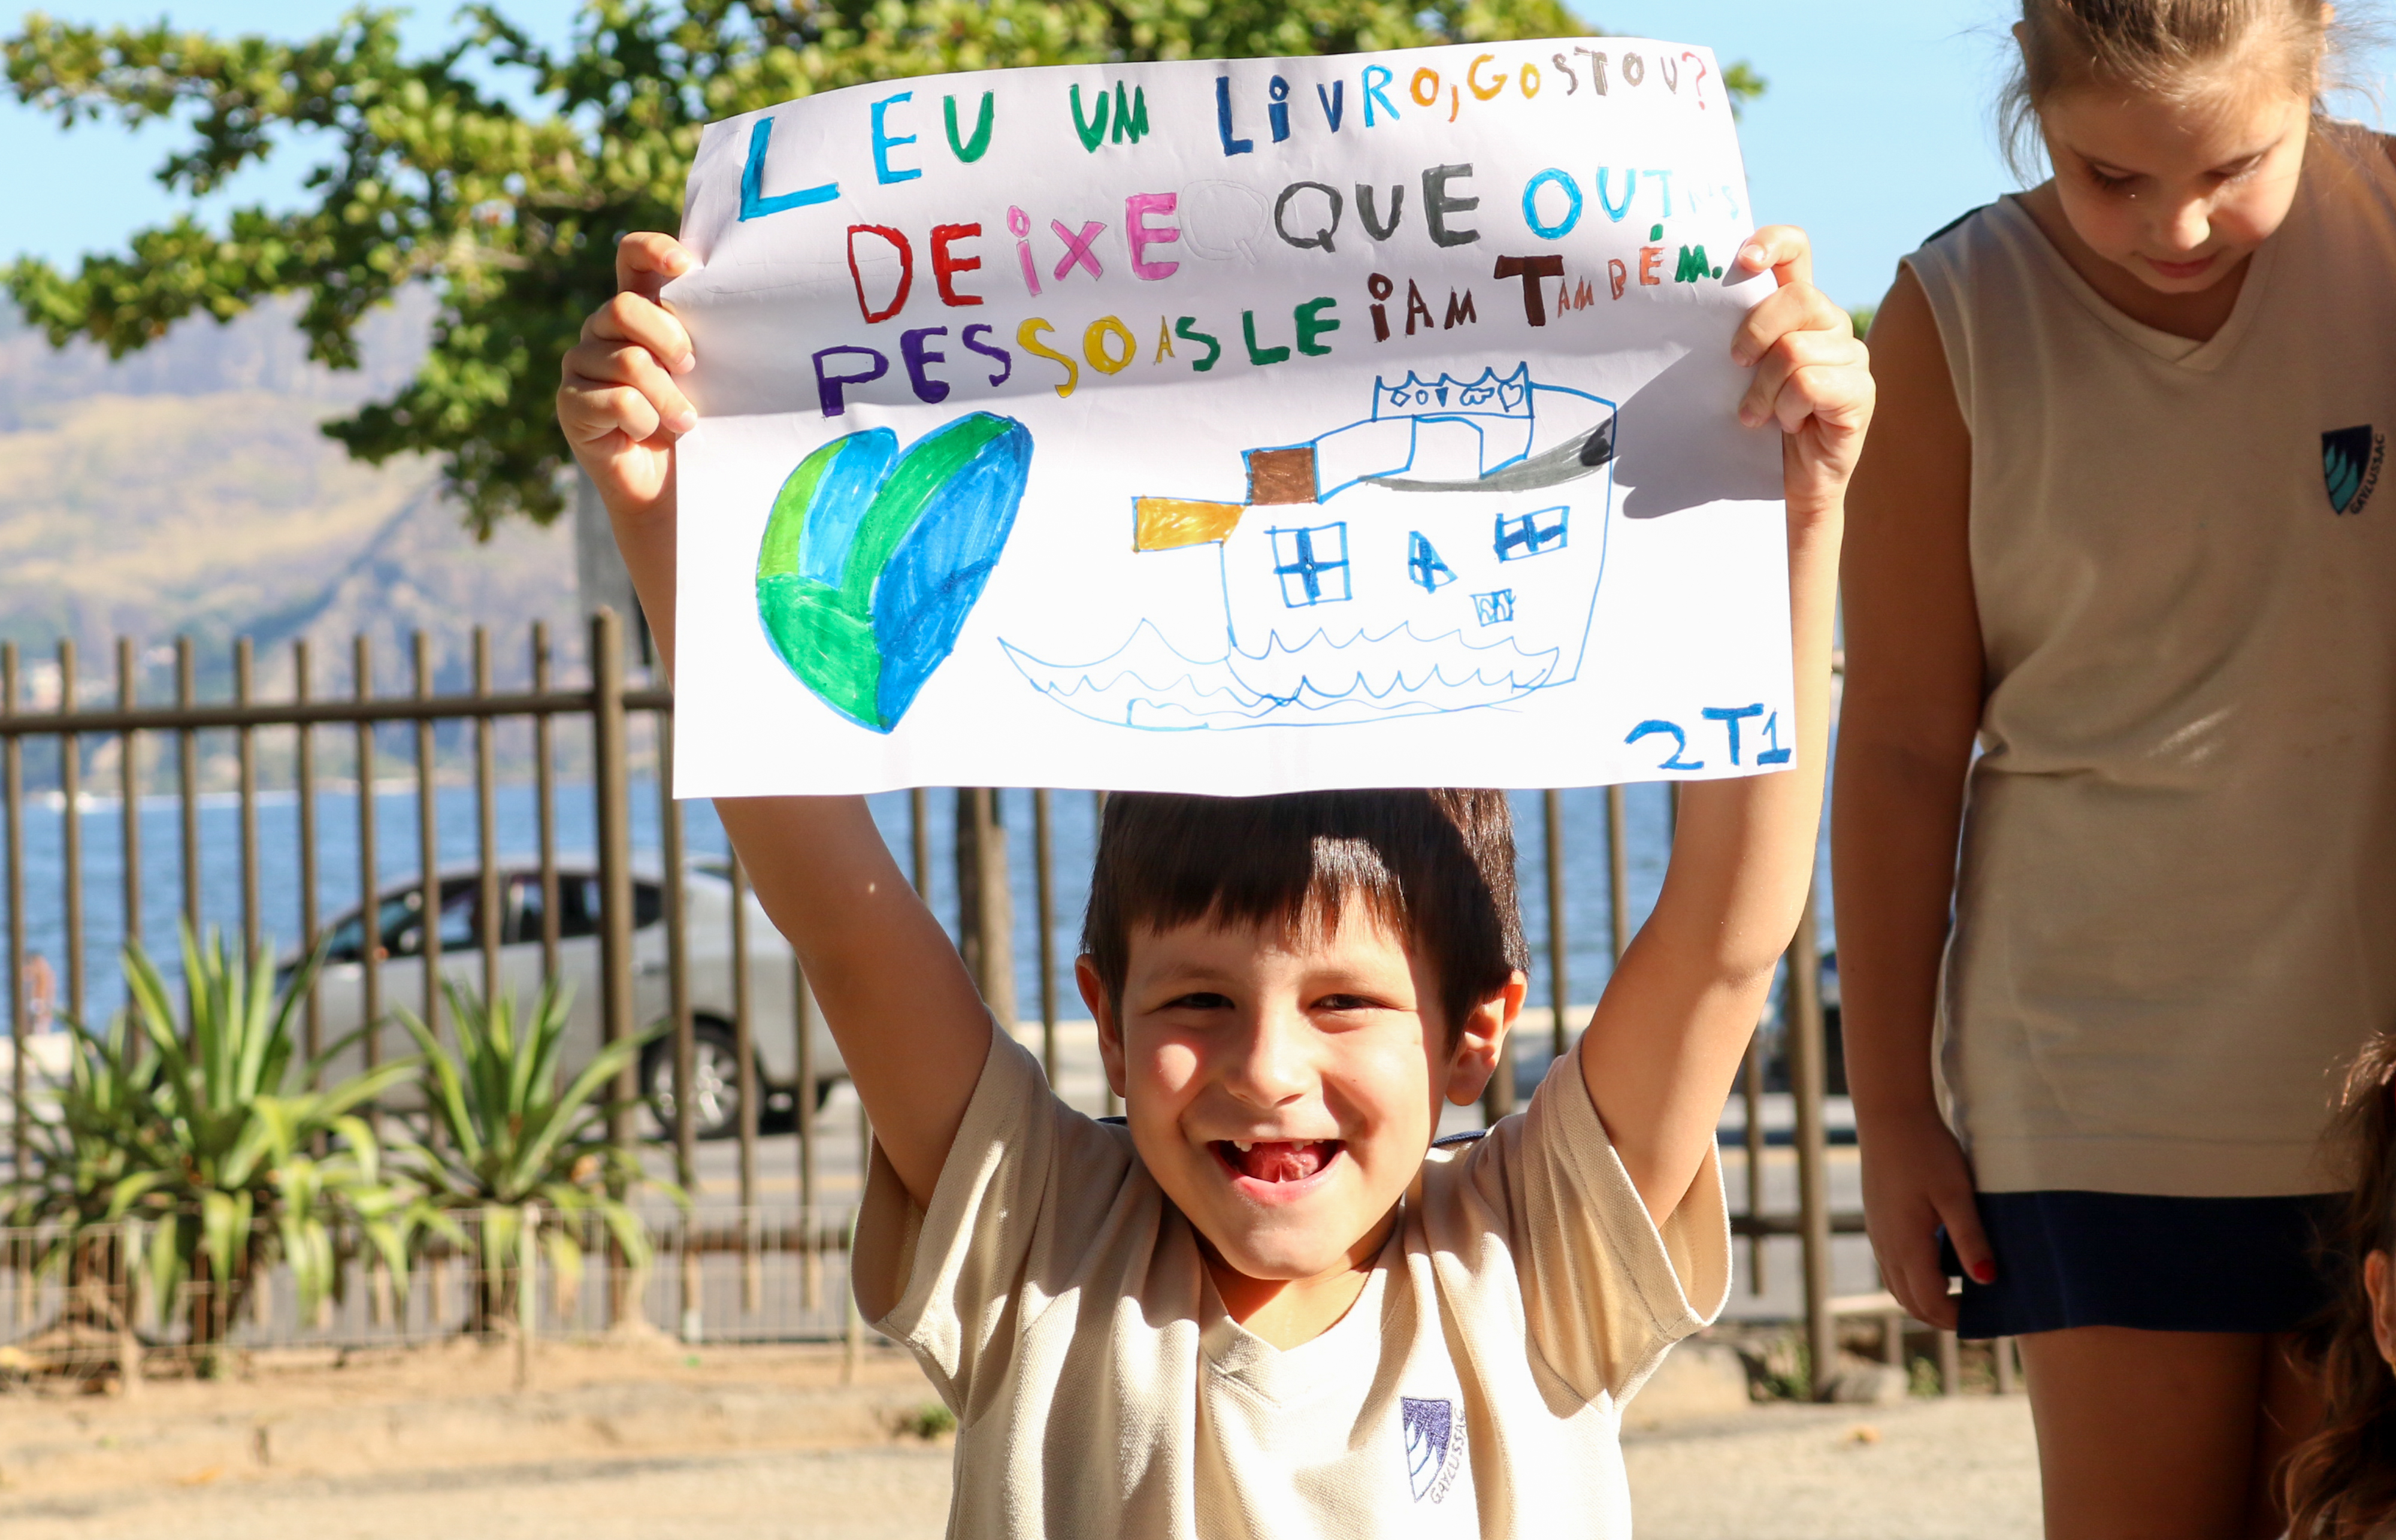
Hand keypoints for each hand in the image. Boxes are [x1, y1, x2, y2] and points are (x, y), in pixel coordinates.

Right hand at [556, 232, 700, 528]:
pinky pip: (617, 400)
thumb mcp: (704, 370)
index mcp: (638, 309)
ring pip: (628, 361)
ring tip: (685, 421)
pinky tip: (647, 434)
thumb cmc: (694, 420)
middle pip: (624, 308)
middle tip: (692, 368)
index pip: (632, 257)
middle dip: (668, 339)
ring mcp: (580, 364)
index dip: (654, 251)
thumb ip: (701, 332)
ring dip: (668, 396)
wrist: (671, 486)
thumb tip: (725, 296)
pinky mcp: (570, 403)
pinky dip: (644, 421)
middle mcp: (602, 329)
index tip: (688, 267)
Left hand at [1728, 226, 1873, 529]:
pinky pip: (1812, 383)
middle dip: (1756, 332)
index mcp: (1797, 309)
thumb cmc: (1754, 423)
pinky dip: (1788, 408)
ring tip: (1759, 414)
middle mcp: (1830, 323)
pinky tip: (1787, 424)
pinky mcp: (1860, 392)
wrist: (1782, 484)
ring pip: (1797, 349)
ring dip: (1765, 388)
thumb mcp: (1735, 372)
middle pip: (1800, 297)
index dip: (1774, 243)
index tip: (1742, 261)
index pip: (1797, 250)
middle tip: (1736, 364)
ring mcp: (1851, 357)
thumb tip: (1683, 311)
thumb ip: (1730, 336)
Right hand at [1858, 1110, 1994, 1329]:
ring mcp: (1878, 1234)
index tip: (1990, 1319)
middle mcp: (1886, 1246)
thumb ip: (1971, 1239)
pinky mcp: (1877, 1220)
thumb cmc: (1926, 1150)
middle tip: (1980, 1315)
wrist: (1889, 1114)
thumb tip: (1987, 1280)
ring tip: (1961, 1295)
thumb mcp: (1956, 1194)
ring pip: (1898, 1286)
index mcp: (1906, 1245)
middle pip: (1910, 1302)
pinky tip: (1938, 1266)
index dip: (1959, 1319)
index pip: (1930, 1303)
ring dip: (1927, 1299)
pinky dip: (1914, 1280)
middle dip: (1943, 1316)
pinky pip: (1892, 1266)